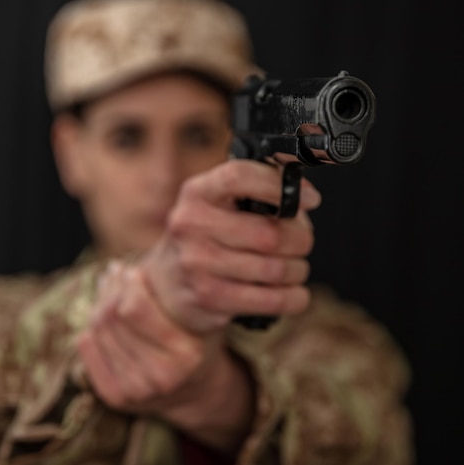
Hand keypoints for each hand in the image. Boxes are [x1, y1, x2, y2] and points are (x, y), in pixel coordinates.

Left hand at [76, 259, 254, 451]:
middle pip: (111, 318)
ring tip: (110, 284)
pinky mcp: (115, 397)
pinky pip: (86, 347)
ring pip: (97, 330)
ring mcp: (135, 391)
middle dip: (112, 287)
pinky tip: (102, 310)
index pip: (134, 308)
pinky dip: (90, 324)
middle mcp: (159, 378)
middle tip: (117, 270)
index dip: (128, 283)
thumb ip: (182, 286)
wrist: (197, 390)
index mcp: (185, 354)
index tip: (133, 270)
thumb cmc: (200, 338)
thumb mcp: (204, 312)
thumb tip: (153, 251)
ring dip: (99, 301)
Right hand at [141, 159, 320, 333]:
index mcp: (197, 193)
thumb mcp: (217, 204)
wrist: (167, 283)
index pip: (238, 177)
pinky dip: (294, 297)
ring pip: (276, 269)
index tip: (309, 199)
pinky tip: (291, 292)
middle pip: (269, 233)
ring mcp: (196, 264)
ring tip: (293, 267)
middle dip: (300, 239)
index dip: (278, 186)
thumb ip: (255, 192)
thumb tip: (305, 196)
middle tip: (301, 241)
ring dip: (297, 270)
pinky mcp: (209, 298)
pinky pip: (273, 300)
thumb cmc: (206, 237)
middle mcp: (191, 225)